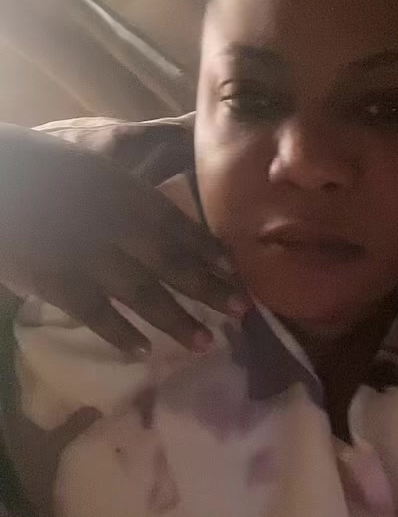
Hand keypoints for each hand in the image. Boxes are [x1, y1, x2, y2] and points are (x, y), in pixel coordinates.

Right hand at [0, 124, 246, 353]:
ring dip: (176, 319)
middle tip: (243, 311)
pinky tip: (144, 350)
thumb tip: (161, 215)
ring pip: (142, 292)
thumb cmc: (35, 171)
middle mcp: (112, 221)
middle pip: (171, 260)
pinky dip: (120, 334)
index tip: (236, 269)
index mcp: (119, 188)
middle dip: (209, 287)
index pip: (175, 222)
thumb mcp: (86, 166)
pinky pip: (96, 313)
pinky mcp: (56, 280)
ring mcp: (85, 253)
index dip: (207, 248)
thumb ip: (123, 190)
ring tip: (205, 343)